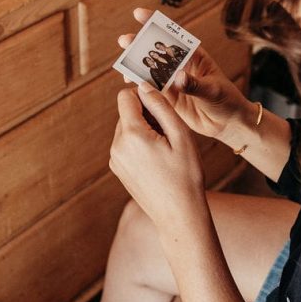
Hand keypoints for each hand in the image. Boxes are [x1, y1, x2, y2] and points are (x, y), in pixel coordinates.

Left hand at [109, 84, 206, 226]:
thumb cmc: (185, 175)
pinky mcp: (118, 169)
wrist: (179, 215)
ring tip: (165, 150)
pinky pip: (126, 145)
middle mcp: (116, 146)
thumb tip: (144, 86)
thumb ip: (160, 106)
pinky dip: (140, 145)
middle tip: (169, 135)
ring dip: (144, 130)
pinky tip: (158, 160)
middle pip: (127, 113)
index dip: (144, 96)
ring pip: (127, 128)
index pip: (125, 97)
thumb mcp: (180, 135)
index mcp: (131, 135)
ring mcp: (115, 159)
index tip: (161, 108)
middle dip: (146, 116)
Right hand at [118, 8, 257, 144]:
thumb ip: (195, 84)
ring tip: (123, 64)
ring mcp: (172, 81)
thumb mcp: (213, 90)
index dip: (156, 22)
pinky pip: (150, 89)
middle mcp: (180, 66)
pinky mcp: (168, 98)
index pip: (173, 35)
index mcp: (194, 55)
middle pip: (157, 51)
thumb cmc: (227, 100)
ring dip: (136, 65)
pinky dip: (140, 85)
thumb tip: (178, 77)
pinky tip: (129, 83)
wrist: (228, 123)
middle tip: (124, 41)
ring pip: (150, 69)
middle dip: (139, 44)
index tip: (139, 14)